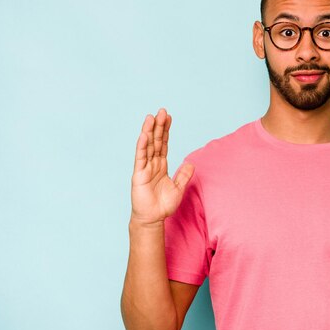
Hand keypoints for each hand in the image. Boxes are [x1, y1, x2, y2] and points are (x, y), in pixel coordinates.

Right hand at [130, 108, 194, 225]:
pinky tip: (143, 135)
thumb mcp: (179, 188)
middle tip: (162, 111)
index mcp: (161, 165)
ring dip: (149, 131)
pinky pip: (140, 158)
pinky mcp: (138, 174)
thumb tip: (191, 163)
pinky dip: (142, 146)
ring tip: (151, 117)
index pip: (164, 144)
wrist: (153, 218)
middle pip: (156, 141)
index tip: (169, 117)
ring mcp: (144, 168)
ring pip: (147, 146)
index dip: (166, 131)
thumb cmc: (163, 205)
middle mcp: (152, 164)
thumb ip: (184, 175)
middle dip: (159, 126)